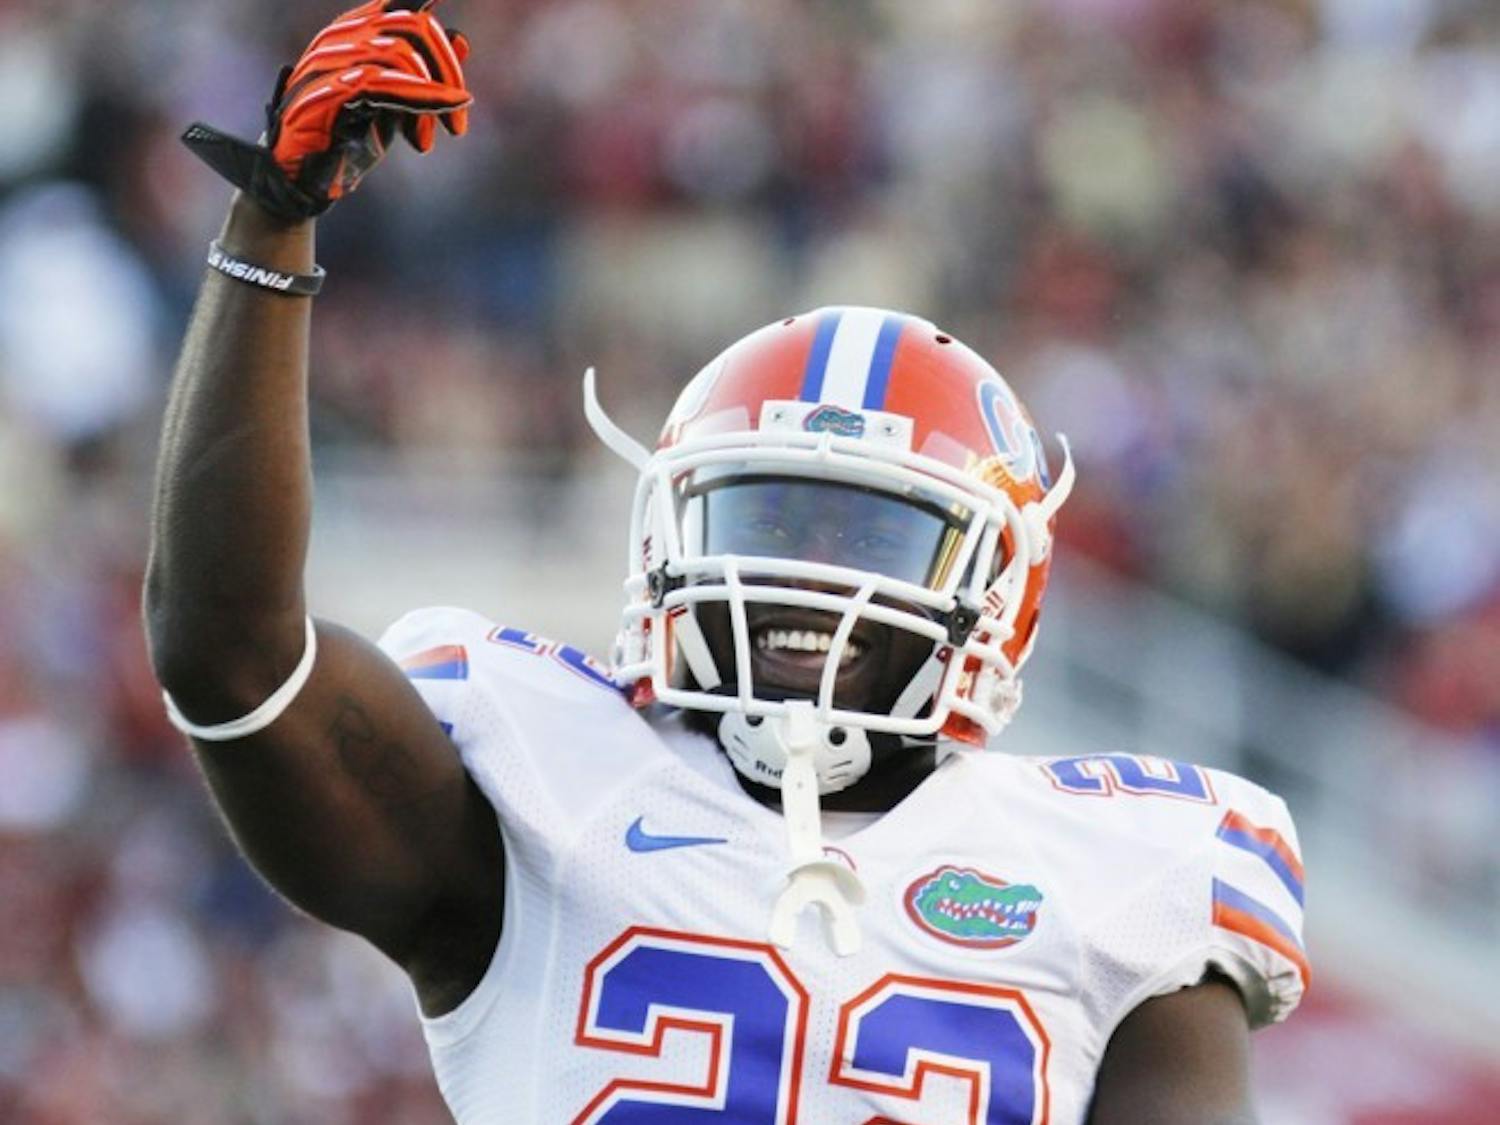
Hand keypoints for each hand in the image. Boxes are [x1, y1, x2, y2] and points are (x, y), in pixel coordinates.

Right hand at [182, 0, 472, 222]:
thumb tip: (461, 39)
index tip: (460, 76)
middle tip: (457, 121)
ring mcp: (330, 59)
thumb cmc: (347, 139)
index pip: (407, 10)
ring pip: (402, 53)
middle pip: (413, 25)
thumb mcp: (395, 102)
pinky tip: (433, 129)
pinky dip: (421, 102)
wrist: (303, 179)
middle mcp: (341, 36)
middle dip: (448, 71)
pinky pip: (383, 82)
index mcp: (355, 30)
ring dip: (435, 98)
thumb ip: (424, 73)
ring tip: (439, 134)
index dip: (439, 35)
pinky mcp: (326, 89)